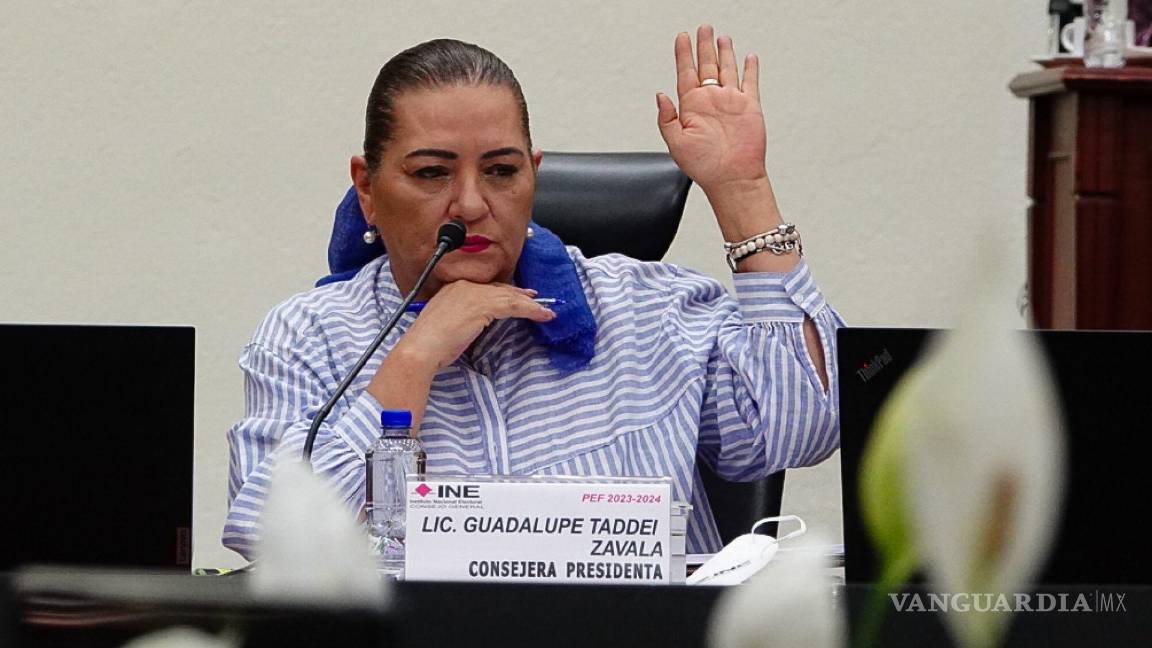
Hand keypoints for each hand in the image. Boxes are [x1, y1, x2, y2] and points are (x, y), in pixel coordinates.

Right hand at [391, 281, 556, 370]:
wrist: (421, 348)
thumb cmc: (430, 344)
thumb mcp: (449, 325)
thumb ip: (465, 318)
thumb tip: (479, 322)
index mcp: (454, 288)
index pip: (487, 287)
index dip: (506, 291)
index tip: (520, 295)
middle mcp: (465, 286)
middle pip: (501, 288)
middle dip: (521, 295)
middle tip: (537, 300)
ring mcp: (474, 294)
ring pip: (510, 296)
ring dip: (531, 305)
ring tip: (546, 312)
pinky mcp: (483, 305)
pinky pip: (513, 305)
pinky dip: (531, 310)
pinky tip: (541, 315)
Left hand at [656, 25, 766, 192]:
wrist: (732, 178)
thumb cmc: (704, 167)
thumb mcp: (676, 144)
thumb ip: (666, 119)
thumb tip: (659, 95)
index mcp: (692, 106)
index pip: (686, 72)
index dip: (683, 53)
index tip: (682, 37)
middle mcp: (711, 101)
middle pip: (706, 65)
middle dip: (704, 46)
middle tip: (703, 28)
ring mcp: (730, 102)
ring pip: (727, 69)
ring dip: (724, 53)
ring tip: (721, 37)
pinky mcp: (749, 107)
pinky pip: (750, 82)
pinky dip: (750, 69)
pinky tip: (748, 57)